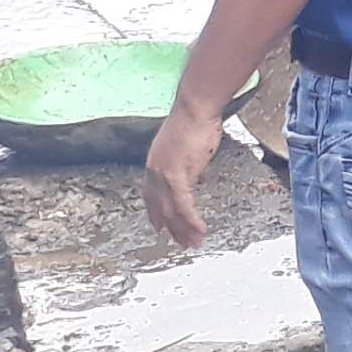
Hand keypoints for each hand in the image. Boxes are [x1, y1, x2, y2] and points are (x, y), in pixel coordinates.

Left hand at [143, 98, 224, 246]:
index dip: (155, 213)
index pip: (151, 195)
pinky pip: (184, 205)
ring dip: (183, 229)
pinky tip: (200, 229)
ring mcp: (163, 175)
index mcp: (154, 164)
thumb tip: (197, 175)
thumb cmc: (194, 120)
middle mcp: (154, 172)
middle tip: (181, 243)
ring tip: (193, 243)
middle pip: (161, 207)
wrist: (194, 108)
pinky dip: (192, 220)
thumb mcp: (188, 147)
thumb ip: (189, 164)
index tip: (159, 228)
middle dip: (172, 228)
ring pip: (172, 210)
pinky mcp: (176, 176)